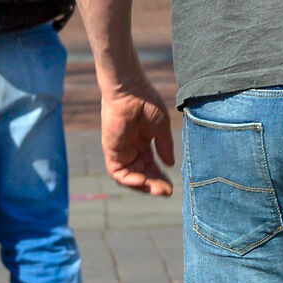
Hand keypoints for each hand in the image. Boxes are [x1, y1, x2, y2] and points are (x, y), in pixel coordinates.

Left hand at [99, 79, 175, 196]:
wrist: (130, 91)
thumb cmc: (146, 103)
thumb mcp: (161, 128)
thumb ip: (165, 146)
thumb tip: (171, 164)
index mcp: (143, 144)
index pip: (151, 167)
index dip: (161, 178)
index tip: (172, 187)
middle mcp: (131, 150)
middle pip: (142, 175)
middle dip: (154, 185)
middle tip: (167, 192)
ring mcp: (120, 152)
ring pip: (130, 178)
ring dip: (143, 186)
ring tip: (158, 189)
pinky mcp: (111, 152)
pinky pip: (118, 173)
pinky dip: (130, 180)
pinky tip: (143, 181)